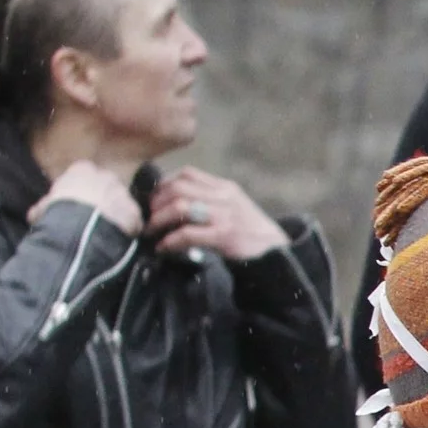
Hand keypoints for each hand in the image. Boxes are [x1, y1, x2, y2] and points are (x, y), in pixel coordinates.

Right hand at [30, 159, 141, 237]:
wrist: (79, 226)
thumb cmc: (57, 213)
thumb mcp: (43, 208)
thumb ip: (43, 207)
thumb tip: (34, 215)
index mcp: (82, 170)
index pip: (85, 174)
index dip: (83, 190)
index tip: (79, 203)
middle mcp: (106, 177)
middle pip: (108, 187)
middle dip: (103, 200)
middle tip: (96, 218)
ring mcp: (124, 193)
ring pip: (122, 203)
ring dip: (117, 216)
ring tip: (107, 231)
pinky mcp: (135, 212)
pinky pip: (134, 221)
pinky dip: (128, 230)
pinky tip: (118, 239)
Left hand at [147, 168, 287, 261]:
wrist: (278, 253)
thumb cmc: (252, 233)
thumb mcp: (235, 207)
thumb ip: (211, 199)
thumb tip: (175, 202)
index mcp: (225, 187)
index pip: (186, 173)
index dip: (163, 184)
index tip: (154, 200)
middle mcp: (224, 197)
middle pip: (177, 188)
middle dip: (156, 203)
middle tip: (149, 218)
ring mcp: (225, 215)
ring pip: (179, 207)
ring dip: (159, 221)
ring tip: (152, 233)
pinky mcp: (225, 236)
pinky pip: (188, 233)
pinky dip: (170, 241)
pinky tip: (164, 248)